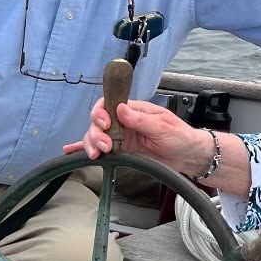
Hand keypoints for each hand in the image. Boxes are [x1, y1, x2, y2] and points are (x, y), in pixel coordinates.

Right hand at [64, 98, 210, 176]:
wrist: (188, 156)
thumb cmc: (180, 136)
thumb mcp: (162, 126)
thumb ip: (140, 119)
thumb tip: (121, 108)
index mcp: (134, 110)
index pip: (109, 104)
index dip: (101, 112)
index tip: (104, 123)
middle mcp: (124, 122)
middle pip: (98, 122)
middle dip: (96, 133)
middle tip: (105, 146)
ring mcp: (122, 137)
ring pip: (97, 136)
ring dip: (91, 143)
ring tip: (97, 154)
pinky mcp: (122, 151)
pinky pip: (101, 148)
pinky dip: (84, 148)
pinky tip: (72, 150)